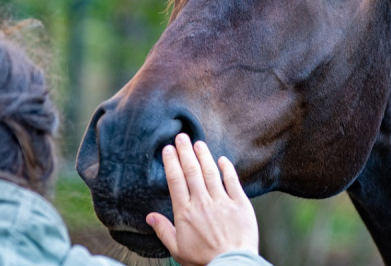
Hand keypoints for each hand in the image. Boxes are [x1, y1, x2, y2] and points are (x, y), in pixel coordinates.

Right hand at [146, 133, 258, 265]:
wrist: (231, 265)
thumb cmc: (203, 260)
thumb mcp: (177, 249)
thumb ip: (163, 230)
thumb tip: (149, 216)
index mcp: (185, 213)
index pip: (176, 181)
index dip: (171, 162)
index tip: (168, 149)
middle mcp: (202, 203)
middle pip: (191, 171)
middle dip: (185, 152)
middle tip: (181, 137)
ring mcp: (222, 202)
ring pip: (210, 172)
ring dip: (203, 155)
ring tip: (198, 143)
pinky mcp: (240, 204)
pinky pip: (232, 182)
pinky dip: (227, 169)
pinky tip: (222, 159)